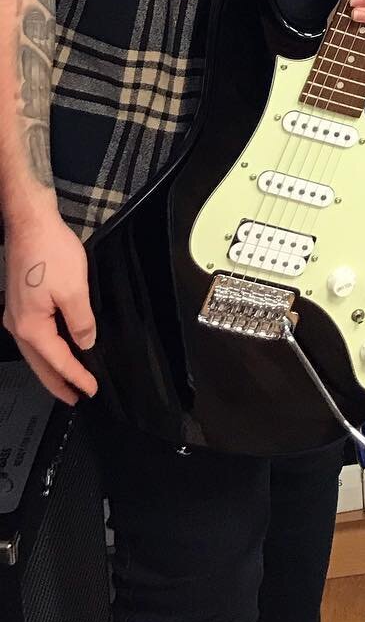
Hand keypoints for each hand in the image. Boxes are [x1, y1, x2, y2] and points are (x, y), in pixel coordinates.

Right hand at [2, 206, 97, 403]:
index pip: (58, 362)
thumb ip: (81, 321)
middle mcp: (18, 325)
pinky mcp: (21, 303)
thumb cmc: (49, 251)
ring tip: (68, 381)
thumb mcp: (74, 289)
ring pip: (36, 352)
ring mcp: (16, 314)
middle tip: (76, 398)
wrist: (30, 223)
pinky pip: (35, 335)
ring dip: (52, 367)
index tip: (91, 391)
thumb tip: (85, 343)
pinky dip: (47, 348)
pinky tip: (58, 348)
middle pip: (40, 364)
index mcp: (31, 327)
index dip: (76, 378)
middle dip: (58, 383)